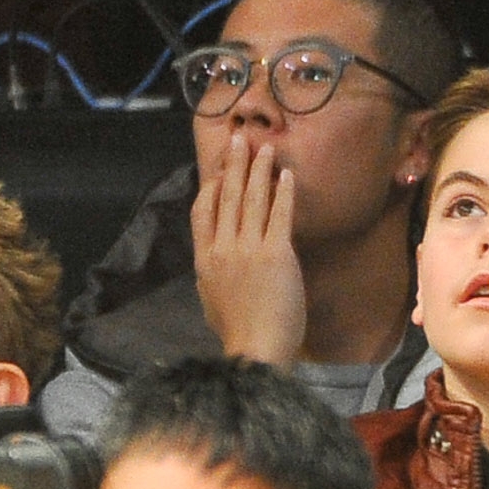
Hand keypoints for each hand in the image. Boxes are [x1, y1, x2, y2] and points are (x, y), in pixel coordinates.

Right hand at [192, 131, 306, 366]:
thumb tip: (212, 260)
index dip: (211, 186)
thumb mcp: (211, 301)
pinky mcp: (276, 254)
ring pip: (252, 199)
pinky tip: (287, 176)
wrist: (256, 350)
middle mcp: (223, 249)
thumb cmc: (237, 333)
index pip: (202, 212)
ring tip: (265, 148)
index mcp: (205, 260)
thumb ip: (211, 274)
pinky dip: (283, 193)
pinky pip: (279, 215)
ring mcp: (249, 249)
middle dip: (234, 165)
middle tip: (239, 139)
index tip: (218, 169)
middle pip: (227, 197)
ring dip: (259, 170)